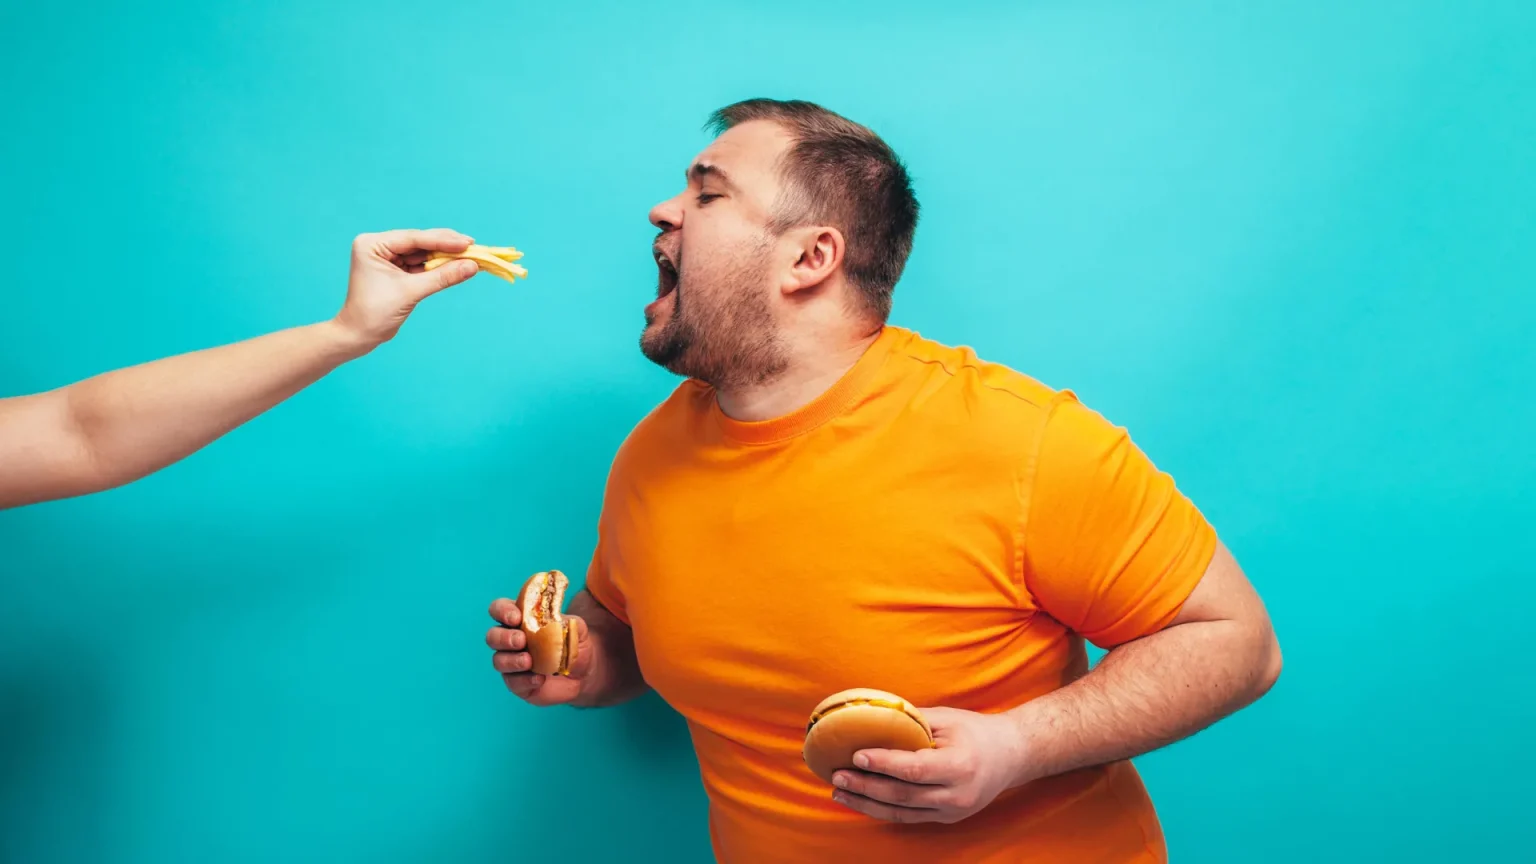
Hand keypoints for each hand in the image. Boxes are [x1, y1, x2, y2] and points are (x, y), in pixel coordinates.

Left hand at [333, 228, 482, 348]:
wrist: (359, 336)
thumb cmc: (375, 314)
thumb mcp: (411, 292)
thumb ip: (442, 277)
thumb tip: (473, 266)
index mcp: (373, 244)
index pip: (413, 239)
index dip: (442, 240)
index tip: (467, 242)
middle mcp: (379, 246)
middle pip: (419, 242)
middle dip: (446, 246)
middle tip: (473, 246)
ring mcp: (387, 258)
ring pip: (422, 253)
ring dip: (445, 256)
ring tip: (470, 256)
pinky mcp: (396, 270)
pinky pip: (421, 265)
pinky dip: (439, 267)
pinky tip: (457, 265)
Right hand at [485, 597, 594, 706]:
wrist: (584, 671)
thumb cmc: (573, 642)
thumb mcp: (576, 627)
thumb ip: (566, 621)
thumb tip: (556, 619)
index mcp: (520, 619)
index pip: (499, 609)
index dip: (502, 611)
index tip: (516, 617)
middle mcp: (510, 640)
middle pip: (492, 636)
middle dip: (504, 638)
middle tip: (521, 640)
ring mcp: (512, 662)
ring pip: (498, 660)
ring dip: (511, 660)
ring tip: (529, 661)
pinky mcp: (518, 683)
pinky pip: (513, 682)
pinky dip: (525, 680)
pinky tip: (539, 679)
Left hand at [829, 706, 1026, 824]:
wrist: (1012, 756)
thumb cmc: (976, 730)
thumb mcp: (947, 718)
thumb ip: (911, 722)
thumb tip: (870, 717)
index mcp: (960, 766)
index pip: (914, 769)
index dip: (883, 764)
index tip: (855, 755)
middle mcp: (957, 795)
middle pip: (902, 795)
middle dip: (865, 786)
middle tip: (837, 776)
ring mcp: (953, 811)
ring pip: (901, 812)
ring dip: (866, 803)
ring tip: (839, 793)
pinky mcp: (947, 818)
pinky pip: (908, 817)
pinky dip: (881, 810)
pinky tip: (860, 801)